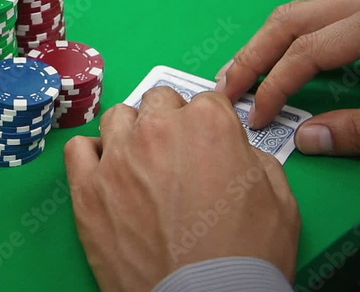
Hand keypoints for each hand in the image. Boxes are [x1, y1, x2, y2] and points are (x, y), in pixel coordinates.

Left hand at [64, 89, 299, 290]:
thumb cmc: (247, 258)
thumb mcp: (280, 200)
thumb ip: (254, 159)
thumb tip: (235, 150)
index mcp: (208, 124)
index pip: (204, 101)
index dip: (209, 126)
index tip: (207, 146)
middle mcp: (158, 130)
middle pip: (158, 102)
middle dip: (169, 122)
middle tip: (177, 157)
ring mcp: (117, 158)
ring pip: (117, 119)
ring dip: (130, 133)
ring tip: (140, 162)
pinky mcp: (87, 190)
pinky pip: (78, 149)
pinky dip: (90, 156)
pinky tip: (105, 172)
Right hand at [216, 0, 359, 155]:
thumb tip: (306, 139)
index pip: (308, 51)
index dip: (275, 86)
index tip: (257, 118)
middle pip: (290, 18)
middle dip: (252, 55)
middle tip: (226, 90)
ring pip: (298, 12)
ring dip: (264, 44)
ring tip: (240, 78)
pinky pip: (315, 16)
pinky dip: (286, 40)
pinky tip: (275, 64)